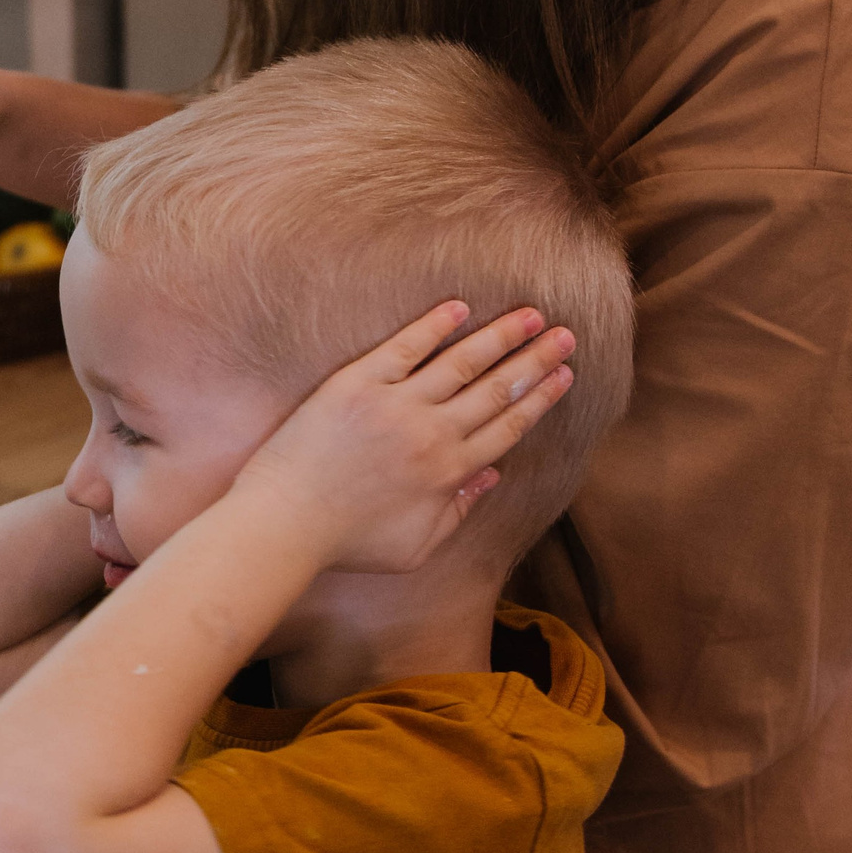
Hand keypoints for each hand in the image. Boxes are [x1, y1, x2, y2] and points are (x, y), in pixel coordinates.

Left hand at [242, 301, 575, 573]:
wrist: (285, 523)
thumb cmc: (348, 542)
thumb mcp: (417, 545)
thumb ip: (459, 511)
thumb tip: (491, 474)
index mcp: (449, 472)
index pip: (509, 425)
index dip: (541, 397)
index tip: (565, 374)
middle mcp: (432, 433)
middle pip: (496, 388)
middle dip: (535, 359)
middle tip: (566, 333)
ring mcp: (395, 405)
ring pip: (461, 361)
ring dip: (500, 335)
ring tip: (530, 314)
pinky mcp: (356, 384)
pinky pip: (404, 347)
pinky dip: (433, 325)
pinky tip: (459, 307)